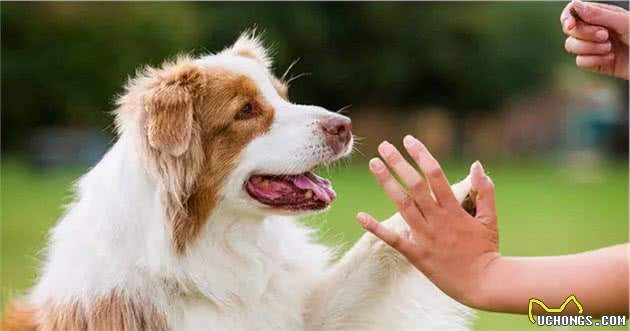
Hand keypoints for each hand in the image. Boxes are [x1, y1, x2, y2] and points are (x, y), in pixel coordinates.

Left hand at [356, 136, 499, 307]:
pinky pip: (393, 239)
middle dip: (398, 163)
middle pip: (414, 185)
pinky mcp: (416, 254)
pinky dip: (376, 228)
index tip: (409, 140)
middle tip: (383, 146)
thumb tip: (476, 164)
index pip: (435, 175)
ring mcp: (425, 237)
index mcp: (454, 209)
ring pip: (402, 205)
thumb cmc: (487, 250)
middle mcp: (437, 220)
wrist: (484, 284)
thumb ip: (485, 190)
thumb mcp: (490, 218)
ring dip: (387, 183)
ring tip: (373, 164)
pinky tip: (360, 215)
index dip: (421, 155)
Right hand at [561, 0, 628, 79]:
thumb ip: (599, 14)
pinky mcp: (596, 63)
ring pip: (572, 46)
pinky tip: (610, 59)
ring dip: (590, 49)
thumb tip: (575, 5)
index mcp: (604, 15)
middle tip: (605, 36)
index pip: (574, 12)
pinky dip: (594, 61)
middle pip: (571, 31)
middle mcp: (596, 29)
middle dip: (585, 35)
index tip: (570, 25)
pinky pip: (581, 62)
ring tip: (610, 49)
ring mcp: (595, 47)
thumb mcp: (625, 23)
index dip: (568, 18)